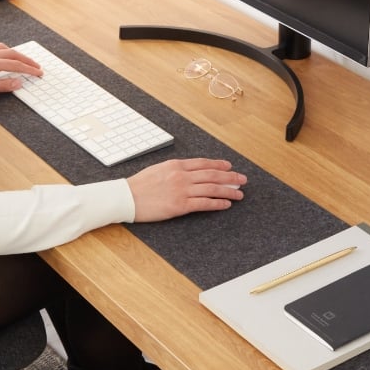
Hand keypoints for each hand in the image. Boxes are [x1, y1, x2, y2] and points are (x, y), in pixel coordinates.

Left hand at [0, 43, 41, 98]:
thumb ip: (1, 85)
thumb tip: (18, 82)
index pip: (16, 65)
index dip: (29, 69)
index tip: (39, 73)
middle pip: (13, 54)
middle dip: (27, 60)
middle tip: (37, 66)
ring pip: (5, 48)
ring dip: (17, 53)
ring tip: (24, 60)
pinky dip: (6, 50)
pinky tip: (4, 55)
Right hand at [127, 158, 245, 221]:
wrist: (126, 197)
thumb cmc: (139, 185)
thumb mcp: (158, 169)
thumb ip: (175, 170)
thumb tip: (189, 171)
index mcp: (176, 165)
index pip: (203, 163)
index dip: (219, 165)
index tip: (229, 167)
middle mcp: (181, 176)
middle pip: (212, 175)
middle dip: (230, 177)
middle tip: (242, 179)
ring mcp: (182, 190)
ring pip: (212, 189)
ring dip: (228, 191)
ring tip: (239, 194)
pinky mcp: (180, 205)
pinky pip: (204, 203)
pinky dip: (217, 203)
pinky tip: (226, 204)